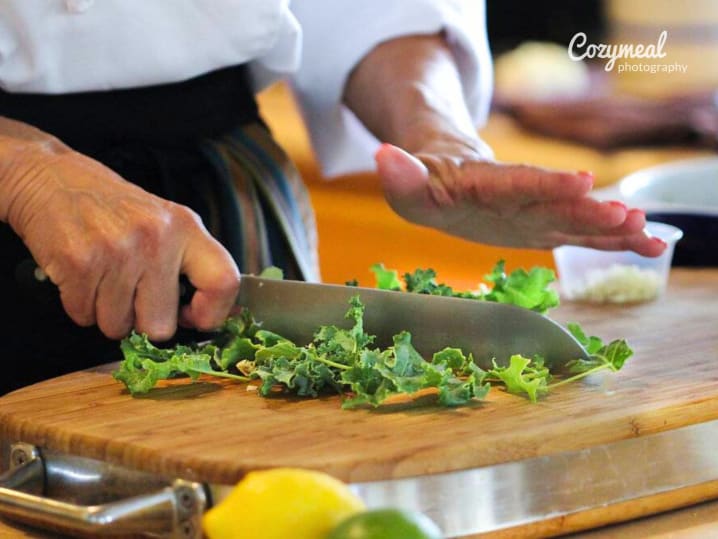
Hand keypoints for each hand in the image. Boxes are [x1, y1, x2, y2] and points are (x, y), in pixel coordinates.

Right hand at [7, 146, 239, 339]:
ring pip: (118, 327)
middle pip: (161, 326)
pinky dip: (81, 306)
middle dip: (143, 321)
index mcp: (186, 227)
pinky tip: (83, 276)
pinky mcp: (79, 263)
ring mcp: (117, 251)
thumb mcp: (164, 221)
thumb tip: (203, 317)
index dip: (212, 313)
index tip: (193, 317)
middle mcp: (157, 238)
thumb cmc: (113, 208)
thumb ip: (187, 264)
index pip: (224, 282)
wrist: (51, 178)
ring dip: (108, 313)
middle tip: (132, 295)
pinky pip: (84, 316)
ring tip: (104, 278)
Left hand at [374, 141, 666, 256]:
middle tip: (626, 214)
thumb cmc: (427, 182)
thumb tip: (382, 155)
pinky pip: (581, 235)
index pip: (520, 182)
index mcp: (488, 183)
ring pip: (577, 218)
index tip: (580, 182)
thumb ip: (401, 174)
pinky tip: (649, 246)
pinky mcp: (545, 228)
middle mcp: (520, 196)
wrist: (449, 177)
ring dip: (610, 226)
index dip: (548, 184)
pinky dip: (612, 241)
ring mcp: (536, 212)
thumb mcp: (409, 181)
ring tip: (649, 232)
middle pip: (557, 202)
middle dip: (590, 209)